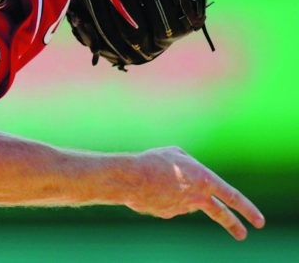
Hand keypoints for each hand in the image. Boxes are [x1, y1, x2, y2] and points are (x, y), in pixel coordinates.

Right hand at [126, 146, 264, 239]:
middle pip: (219, 213)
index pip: (232, 196)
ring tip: (157, 180)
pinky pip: (169, 204)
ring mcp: (183, 208)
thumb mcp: (177, 154)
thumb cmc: (153, 162)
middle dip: (233, 224)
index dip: (247, 209)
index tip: (259, 222)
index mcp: (204, 180)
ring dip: (175, 192)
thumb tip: (193, 181)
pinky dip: (161, 196)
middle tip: (242, 235)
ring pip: (185, 201)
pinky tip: (149, 189)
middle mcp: (197, 197)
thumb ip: (191, 165)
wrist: (131, 179)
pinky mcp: (168, 214)